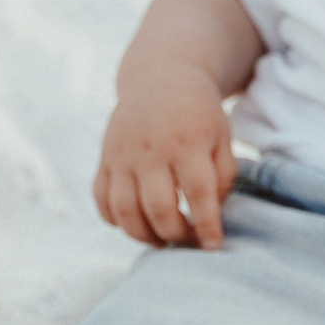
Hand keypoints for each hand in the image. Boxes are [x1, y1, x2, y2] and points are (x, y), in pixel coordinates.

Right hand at [93, 61, 236, 249]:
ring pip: (124, 210)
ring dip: (143, 235)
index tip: (213, 245)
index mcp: (187, 142)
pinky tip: (135, 222)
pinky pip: (101, 199)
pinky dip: (114, 220)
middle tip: (187, 240)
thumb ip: (223, 176)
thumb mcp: (222, 137)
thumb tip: (211, 217)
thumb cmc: (198, 116)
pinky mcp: (105, 158)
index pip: (198, 194)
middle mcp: (151, 149)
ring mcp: (123, 154)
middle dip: (175, 235)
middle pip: (158, 207)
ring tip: (161, 240)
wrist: (160, 79)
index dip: (206, 226)